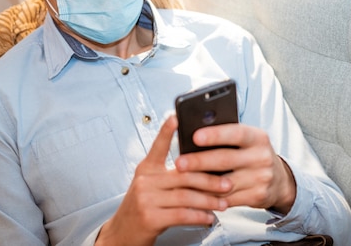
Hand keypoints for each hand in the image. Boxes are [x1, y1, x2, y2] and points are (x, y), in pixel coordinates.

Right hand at [95, 116, 230, 245]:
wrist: (122, 234)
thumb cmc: (143, 207)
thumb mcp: (150, 185)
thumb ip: (170, 174)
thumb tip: (201, 166)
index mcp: (146, 168)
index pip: (158, 145)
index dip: (167, 131)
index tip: (176, 116)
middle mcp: (145, 180)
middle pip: (184, 175)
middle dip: (210, 179)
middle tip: (228, 183)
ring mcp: (146, 199)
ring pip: (186, 196)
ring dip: (208, 201)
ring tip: (223, 203)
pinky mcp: (150, 218)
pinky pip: (182, 214)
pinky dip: (199, 216)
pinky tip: (209, 217)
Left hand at [175, 124, 296, 213]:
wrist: (279, 180)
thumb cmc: (252, 154)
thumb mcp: (246, 141)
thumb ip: (226, 137)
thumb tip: (193, 136)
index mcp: (258, 137)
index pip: (236, 133)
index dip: (215, 135)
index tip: (195, 136)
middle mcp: (262, 156)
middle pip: (225, 159)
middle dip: (199, 161)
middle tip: (179, 163)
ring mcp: (261, 178)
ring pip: (224, 183)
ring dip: (199, 183)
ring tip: (181, 181)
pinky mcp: (257, 196)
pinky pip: (227, 199)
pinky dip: (209, 198)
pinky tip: (195, 195)